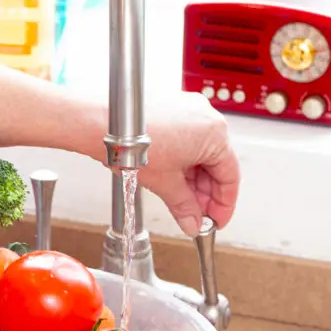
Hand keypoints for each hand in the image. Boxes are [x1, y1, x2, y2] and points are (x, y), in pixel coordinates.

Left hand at [137, 93, 239, 236]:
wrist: (100, 123)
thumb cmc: (130, 142)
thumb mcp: (165, 182)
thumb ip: (185, 207)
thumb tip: (192, 222)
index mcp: (214, 133)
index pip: (230, 176)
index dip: (224, 205)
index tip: (216, 220)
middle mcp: (205, 116)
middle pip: (216, 164)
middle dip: (206, 194)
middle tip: (197, 215)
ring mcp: (188, 109)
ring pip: (200, 152)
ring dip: (193, 180)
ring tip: (182, 201)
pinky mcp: (172, 108)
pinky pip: (186, 140)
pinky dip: (182, 162)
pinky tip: (173, 180)